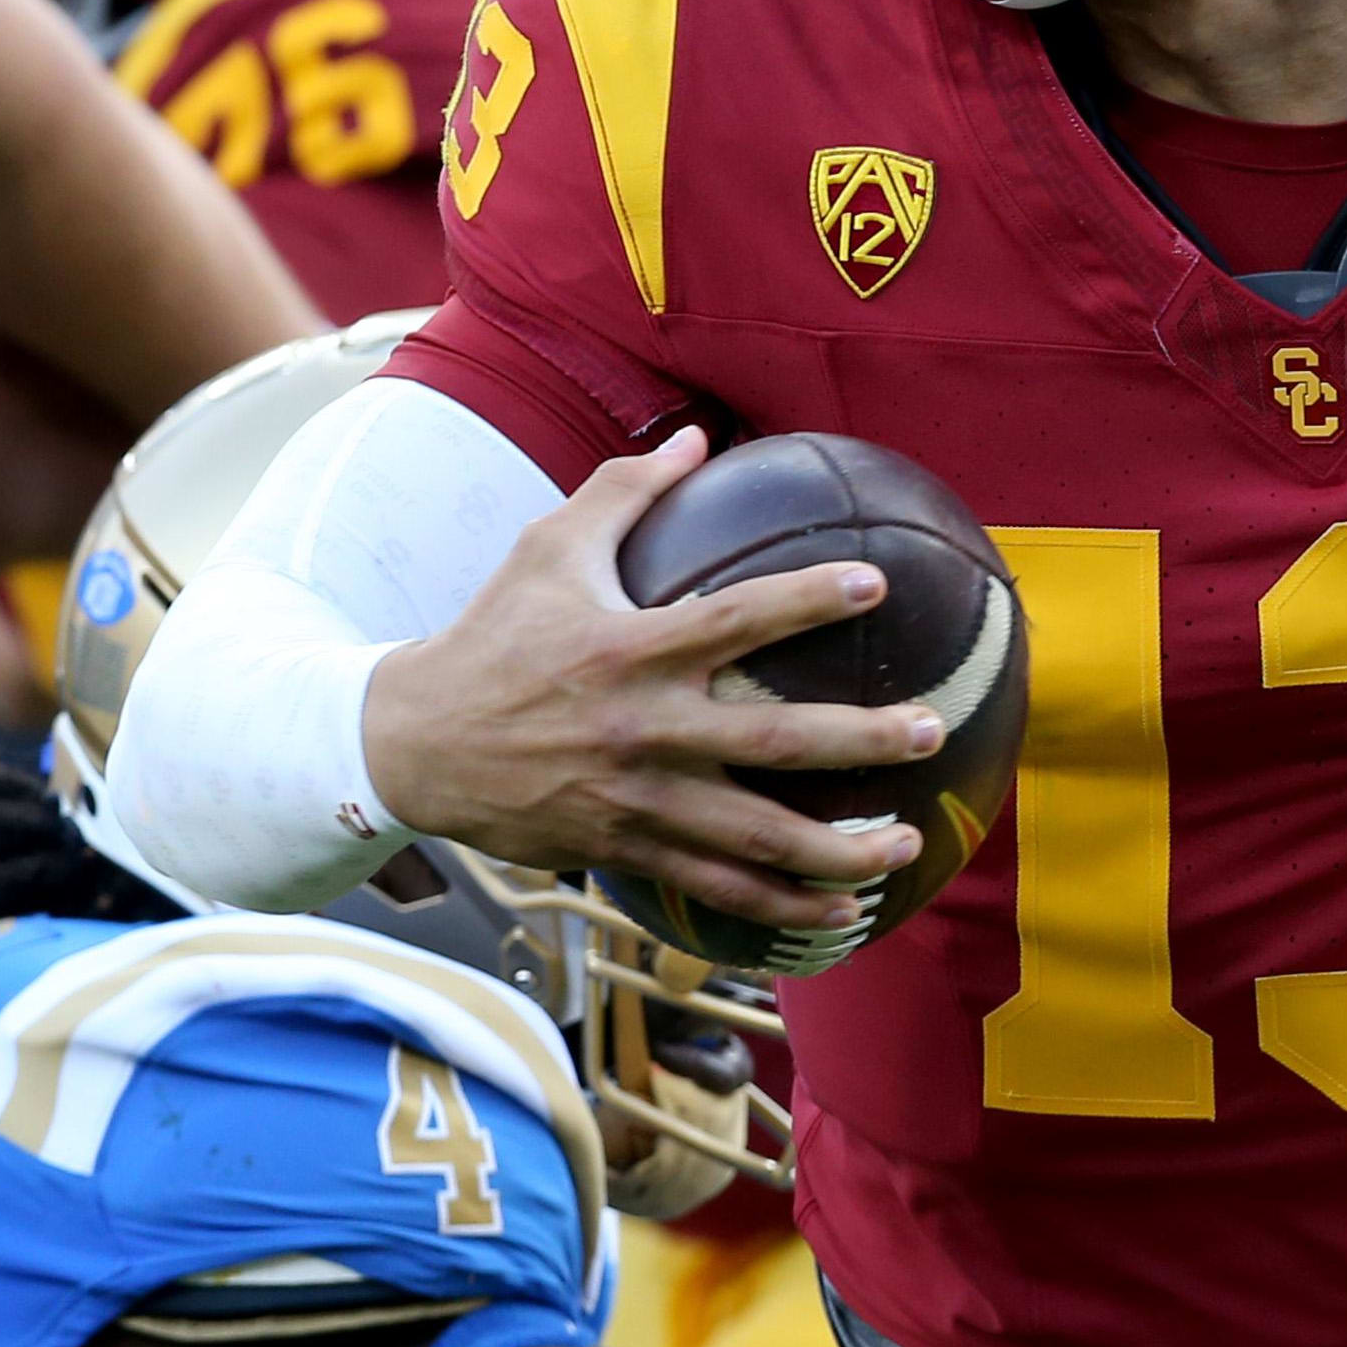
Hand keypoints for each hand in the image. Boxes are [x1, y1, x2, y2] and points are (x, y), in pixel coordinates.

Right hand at [361, 430, 940, 935]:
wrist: (416, 743)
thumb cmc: (493, 636)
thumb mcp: (545, 549)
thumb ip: (623, 492)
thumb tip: (694, 438)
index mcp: (627, 649)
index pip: (733, 619)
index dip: (806, 599)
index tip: (875, 585)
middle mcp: (641, 728)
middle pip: (771, 742)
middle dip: (860, 741)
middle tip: (930, 731)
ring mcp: (636, 800)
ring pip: (754, 837)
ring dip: (836, 848)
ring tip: (904, 844)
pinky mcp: (625, 850)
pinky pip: (715, 887)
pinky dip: (779, 906)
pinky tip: (840, 909)